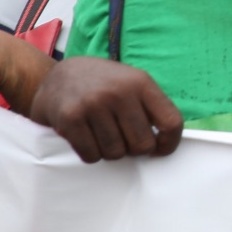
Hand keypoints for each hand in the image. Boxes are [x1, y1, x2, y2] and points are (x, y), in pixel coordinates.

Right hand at [27, 57, 183, 162]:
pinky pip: (91, 155)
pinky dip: (91, 154)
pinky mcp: (71, 119)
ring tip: (104, 135)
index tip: (159, 148)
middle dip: (135, 149)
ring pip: (116, 153)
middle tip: (124, 139)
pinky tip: (88, 138)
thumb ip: (152, 107)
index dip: (169, 143)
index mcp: (141, 83)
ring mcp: (93, 105)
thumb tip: (166, 142)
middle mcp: (119, 92)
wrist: (59, 76)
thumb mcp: (133, 83)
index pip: (171, 122)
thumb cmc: (104, 85)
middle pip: (143, 145)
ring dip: (111, 151)